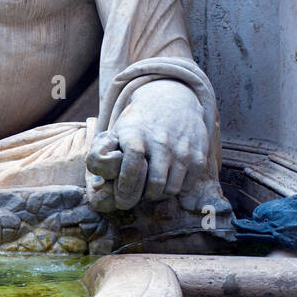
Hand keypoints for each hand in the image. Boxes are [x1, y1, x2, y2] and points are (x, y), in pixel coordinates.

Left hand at [85, 80, 208, 209]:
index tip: (122, 198)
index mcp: (136, 135)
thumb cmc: (137, 123)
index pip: (132, 166)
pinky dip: (176, 189)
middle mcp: (161, 142)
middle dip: (143, 196)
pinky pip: (187, 186)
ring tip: (152, 188)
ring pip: (171, 189)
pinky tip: (168, 179)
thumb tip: (97, 187)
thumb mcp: (116, 132)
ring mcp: (182, 149)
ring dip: (160, 194)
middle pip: (154, 184)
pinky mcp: (198, 155)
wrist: (170, 99)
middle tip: (138, 195)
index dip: (126, 186)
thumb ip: (102, 157)